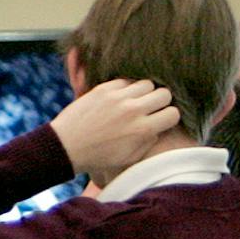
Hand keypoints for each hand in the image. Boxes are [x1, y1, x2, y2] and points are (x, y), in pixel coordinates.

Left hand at [48, 79, 180, 176]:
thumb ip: (148, 141)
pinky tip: (120, 98)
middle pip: (164, 94)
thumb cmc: (98, 157)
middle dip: (160, 102)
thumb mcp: (128, 158)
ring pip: (147, 83)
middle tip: (150, 108)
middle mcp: (133, 111)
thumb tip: (159, 128)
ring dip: (144, 92)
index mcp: (142, 130)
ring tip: (135, 101)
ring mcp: (118, 98)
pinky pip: (126, 80)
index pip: (173, 113)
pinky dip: (126, 88)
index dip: (169, 117)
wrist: (66, 147)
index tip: (160, 120)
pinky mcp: (104, 89)